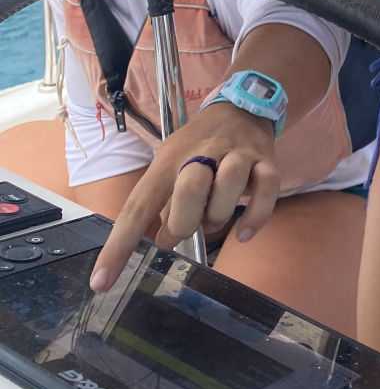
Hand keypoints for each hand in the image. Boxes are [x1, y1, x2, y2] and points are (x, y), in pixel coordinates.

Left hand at [89, 102, 278, 292]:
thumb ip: (164, 203)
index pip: (139, 204)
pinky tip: (244, 234)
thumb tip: (163, 241)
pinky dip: (255, 216)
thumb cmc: (198, 145)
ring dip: (217, 217)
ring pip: (228, 187)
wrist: (242, 106)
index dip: (119, 245)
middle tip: (181, 230)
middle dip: (183, 224)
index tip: (102, 282)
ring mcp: (238, 154)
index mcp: (170, 158)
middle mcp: (203, 152)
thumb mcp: (171, 164)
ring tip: (211, 221)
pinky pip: (266, 190)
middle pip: (189, 189)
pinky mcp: (267, 160)